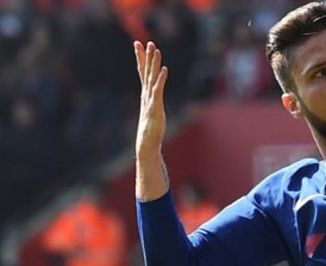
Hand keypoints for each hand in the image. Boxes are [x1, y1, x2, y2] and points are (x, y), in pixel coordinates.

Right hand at [134, 41, 167, 159]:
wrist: (147, 142)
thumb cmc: (150, 130)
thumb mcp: (152, 113)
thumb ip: (152, 106)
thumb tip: (152, 102)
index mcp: (146, 94)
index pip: (142, 73)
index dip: (140, 58)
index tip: (138, 45)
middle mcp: (146, 95)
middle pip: (145, 71)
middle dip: (145, 56)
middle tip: (145, 41)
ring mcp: (150, 99)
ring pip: (151, 77)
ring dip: (154, 63)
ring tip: (155, 49)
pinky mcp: (155, 106)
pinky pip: (158, 90)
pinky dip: (161, 79)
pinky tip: (165, 69)